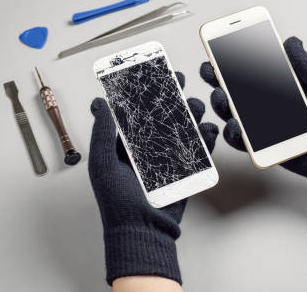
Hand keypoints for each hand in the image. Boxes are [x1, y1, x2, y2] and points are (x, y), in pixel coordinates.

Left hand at [88, 71, 218, 284]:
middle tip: (180, 81)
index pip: (135, 113)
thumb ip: (103, 132)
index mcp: (124, 147)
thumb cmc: (117, 201)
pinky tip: (208, 128)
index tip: (151, 75)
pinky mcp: (182, 174)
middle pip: (160, 118)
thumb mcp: (103, 163)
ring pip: (180, 132)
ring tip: (196, 104)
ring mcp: (165, 162)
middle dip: (171, 99)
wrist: (140, 231)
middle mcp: (144, 151)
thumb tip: (99, 104)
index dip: (143, 93)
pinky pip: (195, 153)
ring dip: (189, 116)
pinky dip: (204, 140)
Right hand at [200, 36, 306, 230]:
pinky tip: (235, 124)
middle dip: (217, 78)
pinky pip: (240, 140)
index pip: (251, 71)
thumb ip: (304, 65)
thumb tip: (290, 41)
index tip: (220, 48)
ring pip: (231, 113)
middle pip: (234, 90)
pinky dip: (233, 133)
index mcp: (280, 88)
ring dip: (221, 104)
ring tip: (221, 95)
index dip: (233, 60)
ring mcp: (260, 127)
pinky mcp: (260, 147)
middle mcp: (266, 106)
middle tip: (210, 70)